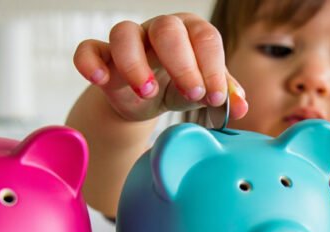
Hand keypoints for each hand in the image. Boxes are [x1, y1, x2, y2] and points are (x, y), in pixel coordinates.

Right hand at [73, 13, 248, 122]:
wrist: (145, 103)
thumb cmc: (178, 88)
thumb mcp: (203, 92)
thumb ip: (223, 95)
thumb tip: (241, 106)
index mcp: (190, 32)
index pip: (204, 38)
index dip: (212, 67)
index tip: (214, 97)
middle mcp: (158, 30)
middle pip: (167, 28)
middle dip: (182, 63)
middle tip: (192, 93)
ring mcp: (128, 41)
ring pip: (124, 33)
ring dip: (136, 63)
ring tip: (148, 92)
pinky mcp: (101, 57)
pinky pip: (88, 49)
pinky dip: (90, 62)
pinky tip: (101, 80)